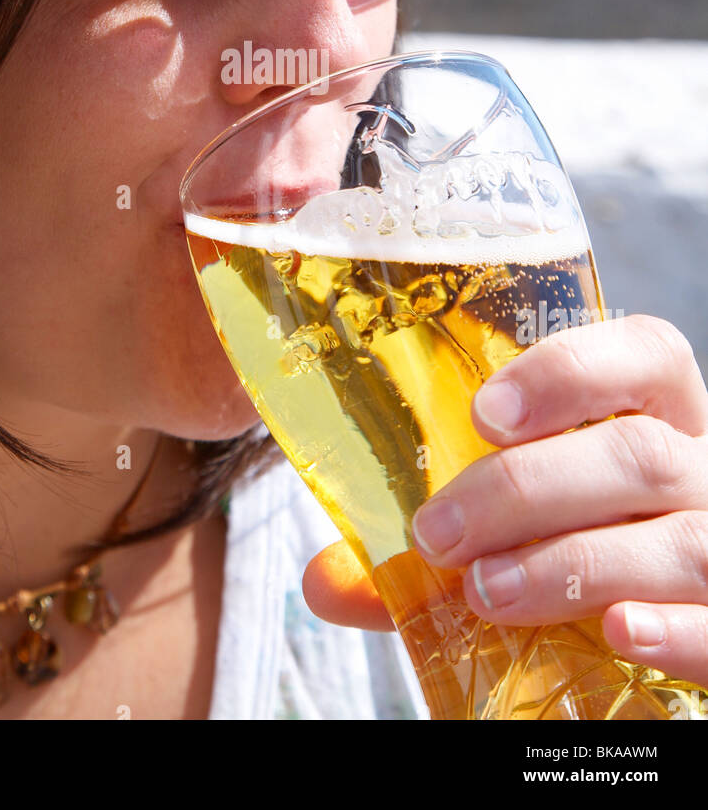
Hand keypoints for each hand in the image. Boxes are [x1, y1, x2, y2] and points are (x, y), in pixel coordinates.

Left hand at [303, 315, 707, 691]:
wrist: (651, 637)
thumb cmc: (572, 557)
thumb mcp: (509, 534)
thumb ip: (424, 553)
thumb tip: (320, 580)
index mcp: (655, 416)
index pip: (645, 353)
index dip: (569, 372)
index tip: (482, 412)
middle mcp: (703, 471)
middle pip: (640, 452)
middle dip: (529, 488)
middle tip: (440, 531)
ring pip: (683, 537)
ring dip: (575, 563)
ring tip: (487, 592)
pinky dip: (679, 631)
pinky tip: (618, 633)